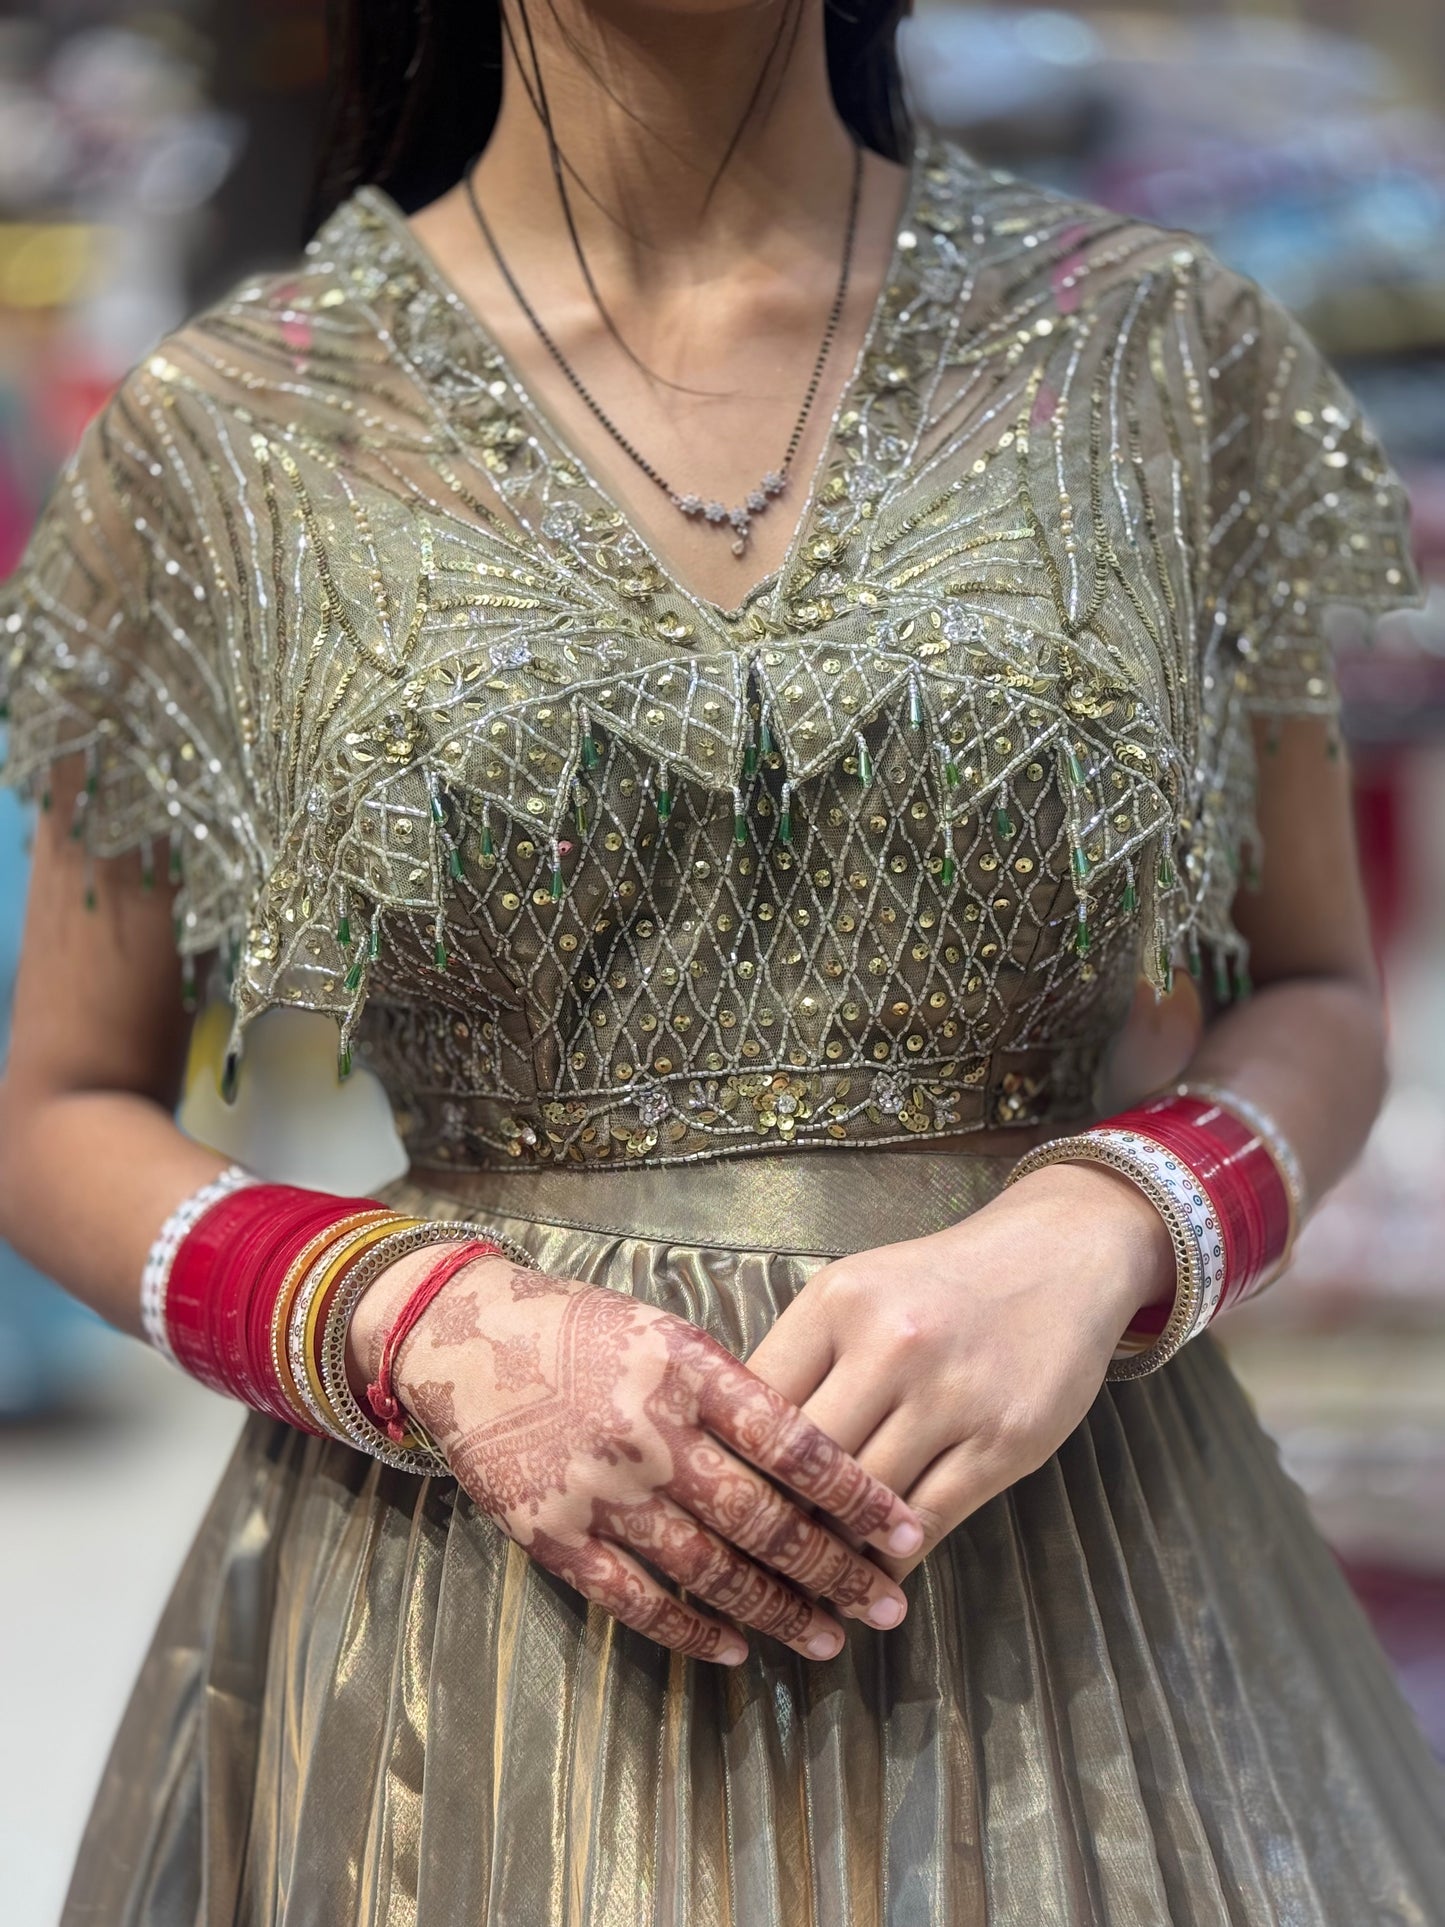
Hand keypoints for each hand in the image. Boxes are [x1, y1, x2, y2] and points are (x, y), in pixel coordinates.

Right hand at [348, 1255, 925, 1666]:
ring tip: (828, 1638)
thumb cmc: (582, 1330)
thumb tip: (819, 1450)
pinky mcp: (553, 1534)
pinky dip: (687, 1631)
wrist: (462, 1338)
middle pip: (762, 1519)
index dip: (858, 1493)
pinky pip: (632, 1599)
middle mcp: (649, 1433)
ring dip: (775, 1611)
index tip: (907, 1529)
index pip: (794, 1442)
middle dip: (835, 1569)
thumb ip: (735, 1386)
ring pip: (707, 1569)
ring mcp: (600, 1490)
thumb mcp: (668, 1330)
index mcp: (687, 1370)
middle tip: (888, 1604)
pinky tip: (733, 1649)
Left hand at [744, 1161, 1173, 1581]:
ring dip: (830, 1550)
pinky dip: (890, 1558)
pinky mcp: (1006, 1442)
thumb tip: (733, 1443)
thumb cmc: (940, 1284)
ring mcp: (953, 1395)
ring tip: (801, 1585)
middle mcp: (892, 1343)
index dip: (728, 1459)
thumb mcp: (860, 1291)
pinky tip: (870, 1574)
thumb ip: (803, 1357)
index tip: (711, 1504)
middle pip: (804, 1460)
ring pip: (863, 1502)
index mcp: (838, 1300)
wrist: (1059, 1258)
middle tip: (746, 1562)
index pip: (757, 1399)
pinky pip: (927, 1521)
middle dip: (771, 1517)